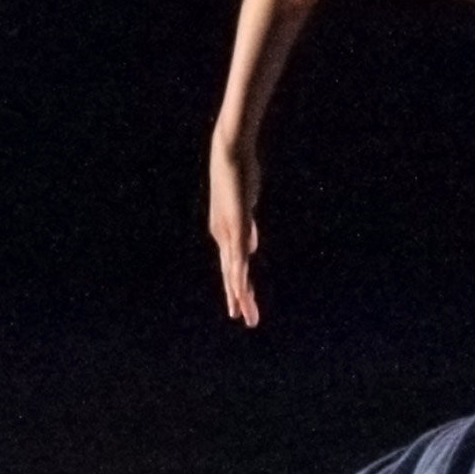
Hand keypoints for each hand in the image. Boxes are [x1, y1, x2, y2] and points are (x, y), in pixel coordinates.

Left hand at [209, 137, 263, 325]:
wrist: (230, 153)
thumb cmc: (239, 176)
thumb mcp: (245, 208)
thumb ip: (248, 230)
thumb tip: (251, 249)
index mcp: (224, 233)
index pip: (232, 266)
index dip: (237, 287)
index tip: (242, 305)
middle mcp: (222, 236)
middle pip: (231, 274)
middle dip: (238, 298)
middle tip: (244, 319)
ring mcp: (228, 231)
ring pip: (234, 269)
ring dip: (239, 292)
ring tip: (243, 312)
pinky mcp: (235, 223)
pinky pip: (238, 253)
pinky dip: (240, 271)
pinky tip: (241, 287)